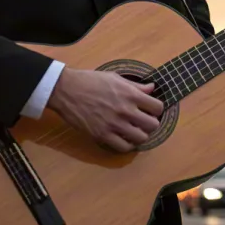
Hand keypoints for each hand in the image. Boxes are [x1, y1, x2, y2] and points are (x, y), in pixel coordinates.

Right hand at [47, 68, 163, 152]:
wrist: (67, 90)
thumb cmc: (90, 81)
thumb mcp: (115, 78)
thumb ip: (135, 86)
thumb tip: (151, 88)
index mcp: (130, 94)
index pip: (158, 107)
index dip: (156, 109)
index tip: (151, 110)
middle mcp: (125, 110)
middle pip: (153, 125)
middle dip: (151, 124)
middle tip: (143, 122)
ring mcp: (114, 124)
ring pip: (141, 138)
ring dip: (140, 135)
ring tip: (134, 131)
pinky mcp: (102, 135)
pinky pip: (123, 147)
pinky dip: (127, 145)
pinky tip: (124, 138)